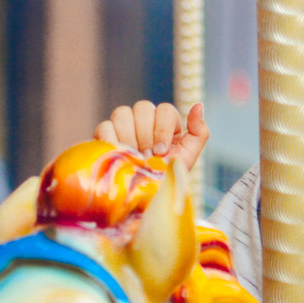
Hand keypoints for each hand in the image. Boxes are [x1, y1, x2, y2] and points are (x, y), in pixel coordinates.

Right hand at [95, 101, 209, 172]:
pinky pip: (104, 126)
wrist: (141, 197)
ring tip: (133, 157)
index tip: (162, 152)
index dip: (162, 129)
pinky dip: (111, 140)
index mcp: (165, 123)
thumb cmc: (165, 177)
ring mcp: (123, 126)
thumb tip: (198, 104)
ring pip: (122, 113)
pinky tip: (119, 155)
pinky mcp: (104, 136)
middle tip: (147, 157)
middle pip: (143, 107)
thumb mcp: (188, 157)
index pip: (165, 109)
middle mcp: (144, 120)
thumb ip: (199, 132)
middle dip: (146, 135)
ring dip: (129, 137)